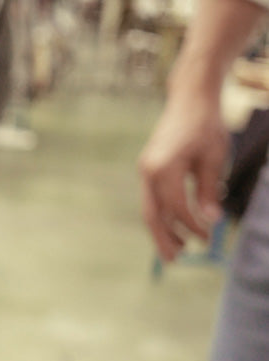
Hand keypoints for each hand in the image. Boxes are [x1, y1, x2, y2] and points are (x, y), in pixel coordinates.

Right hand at [138, 85, 227, 261]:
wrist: (190, 99)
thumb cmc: (205, 126)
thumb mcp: (214, 159)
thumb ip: (208, 190)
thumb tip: (210, 219)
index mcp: (164, 168)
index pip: (177, 207)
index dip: (192, 226)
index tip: (208, 238)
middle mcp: (148, 171)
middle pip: (152, 214)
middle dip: (163, 239)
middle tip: (175, 261)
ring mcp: (145, 170)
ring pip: (149, 208)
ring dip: (161, 230)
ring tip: (176, 249)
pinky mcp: (148, 168)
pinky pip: (152, 198)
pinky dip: (162, 214)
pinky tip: (174, 225)